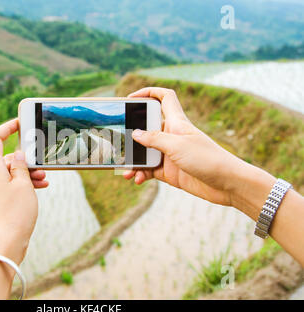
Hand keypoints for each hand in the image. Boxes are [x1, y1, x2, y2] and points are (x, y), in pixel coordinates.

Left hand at [0, 119, 46, 263]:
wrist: (6, 243)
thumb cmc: (15, 213)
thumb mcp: (24, 184)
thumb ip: (22, 165)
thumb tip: (19, 153)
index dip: (6, 127)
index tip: (20, 122)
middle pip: (7, 157)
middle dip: (26, 158)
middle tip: (42, 165)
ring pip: (11, 172)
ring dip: (28, 172)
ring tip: (44, 180)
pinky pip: (12, 184)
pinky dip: (24, 183)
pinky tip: (40, 188)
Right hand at [123, 87, 254, 206]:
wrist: (227, 184)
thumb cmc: (207, 159)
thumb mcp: (177, 146)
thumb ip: (153, 139)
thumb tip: (135, 134)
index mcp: (176, 122)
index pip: (164, 98)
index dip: (149, 92)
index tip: (131, 98)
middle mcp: (172, 136)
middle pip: (147, 128)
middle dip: (132, 135)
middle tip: (118, 141)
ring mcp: (170, 154)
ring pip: (145, 152)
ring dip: (134, 160)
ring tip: (126, 170)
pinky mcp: (170, 171)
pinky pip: (149, 169)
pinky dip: (141, 173)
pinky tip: (137, 179)